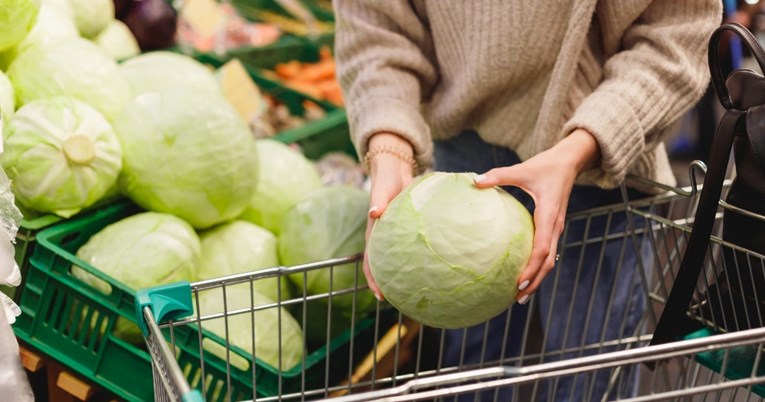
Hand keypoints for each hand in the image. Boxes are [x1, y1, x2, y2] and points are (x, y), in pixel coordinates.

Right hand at [363, 133, 414, 300]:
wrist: (395, 168)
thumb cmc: (386, 178)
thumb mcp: (382, 188)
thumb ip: (379, 199)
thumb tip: (374, 212)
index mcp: (375, 232)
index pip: (371, 261)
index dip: (373, 279)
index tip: (381, 295)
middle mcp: (384, 237)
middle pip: (385, 266)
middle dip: (390, 284)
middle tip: (402, 301)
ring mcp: (396, 235)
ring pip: (399, 259)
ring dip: (405, 274)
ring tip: (419, 290)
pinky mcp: (408, 229)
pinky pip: (412, 247)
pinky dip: (420, 257)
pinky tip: (435, 264)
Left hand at [473, 129, 600, 303]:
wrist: (571, 161)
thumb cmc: (546, 165)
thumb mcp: (522, 168)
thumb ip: (499, 175)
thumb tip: (474, 180)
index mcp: (549, 215)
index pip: (542, 248)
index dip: (532, 267)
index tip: (520, 281)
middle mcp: (555, 226)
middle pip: (548, 262)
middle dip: (535, 282)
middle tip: (517, 298)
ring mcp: (556, 228)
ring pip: (550, 260)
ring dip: (538, 278)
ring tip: (520, 295)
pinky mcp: (553, 227)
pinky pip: (547, 251)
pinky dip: (538, 266)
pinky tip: (524, 274)